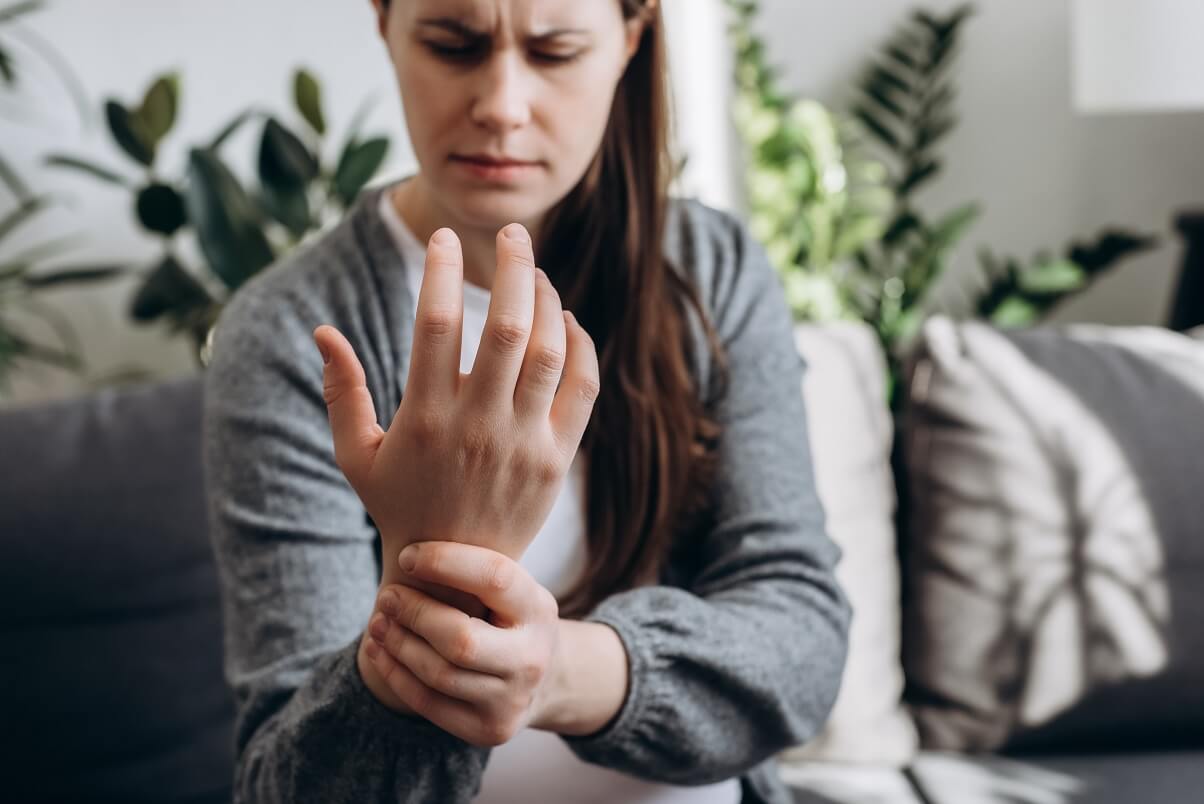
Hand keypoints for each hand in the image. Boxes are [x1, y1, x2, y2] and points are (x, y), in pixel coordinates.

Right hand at [313, 224, 599, 587]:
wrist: (454, 575)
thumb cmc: (398, 506)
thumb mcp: (355, 455)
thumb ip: (341, 391)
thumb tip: (322, 331)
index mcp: (424, 418)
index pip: (435, 325)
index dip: (441, 272)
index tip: (445, 239)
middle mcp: (479, 426)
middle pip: (506, 327)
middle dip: (513, 267)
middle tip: (511, 232)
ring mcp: (524, 443)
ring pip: (549, 351)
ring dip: (548, 301)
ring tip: (537, 273)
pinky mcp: (558, 459)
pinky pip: (583, 388)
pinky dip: (581, 347)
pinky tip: (567, 322)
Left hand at [361, 541, 560, 745]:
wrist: (544, 678)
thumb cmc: (510, 616)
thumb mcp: (511, 587)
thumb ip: (473, 568)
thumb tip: (412, 528)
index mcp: (539, 609)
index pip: (494, 578)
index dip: (444, 563)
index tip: (407, 556)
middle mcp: (532, 657)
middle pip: (461, 639)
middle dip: (415, 614)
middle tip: (387, 596)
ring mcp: (511, 699)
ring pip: (439, 674)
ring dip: (398, 645)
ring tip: (377, 622)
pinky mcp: (488, 729)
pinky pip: (429, 704)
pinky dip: (396, 674)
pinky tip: (379, 650)